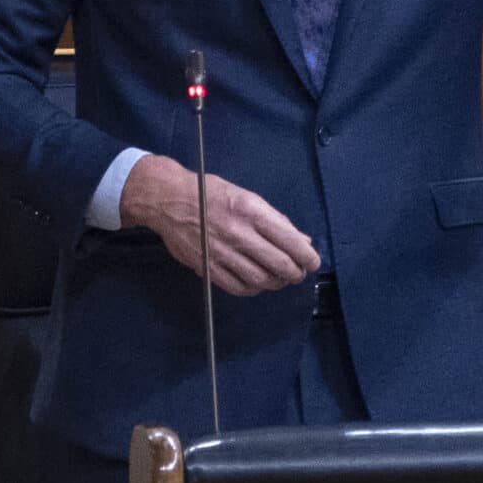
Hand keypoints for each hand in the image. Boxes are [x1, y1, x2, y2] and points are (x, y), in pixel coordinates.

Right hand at [119, 154, 319, 296]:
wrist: (170, 200)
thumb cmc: (212, 194)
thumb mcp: (248, 198)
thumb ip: (275, 221)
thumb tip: (301, 240)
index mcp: (252, 211)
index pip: (290, 241)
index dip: (307, 257)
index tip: (313, 262)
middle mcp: (239, 234)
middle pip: (279, 264)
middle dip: (295, 273)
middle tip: (298, 273)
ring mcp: (222, 253)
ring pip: (261, 279)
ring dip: (276, 282)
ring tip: (280, 278)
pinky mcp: (208, 267)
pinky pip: (238, 287)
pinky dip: (253, 289)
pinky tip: (257, 282)